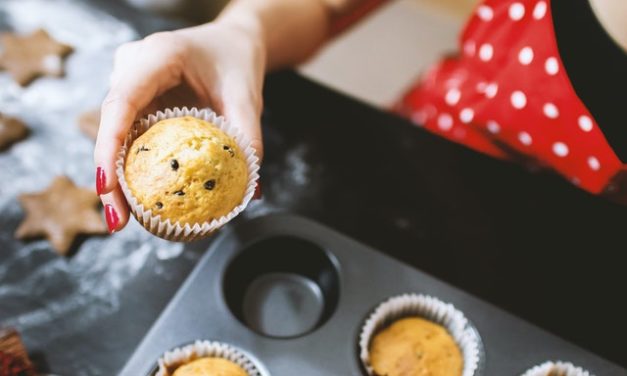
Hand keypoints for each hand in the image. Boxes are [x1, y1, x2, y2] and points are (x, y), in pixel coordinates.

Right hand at [94, 22, 265, 232]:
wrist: (231, 42)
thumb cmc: (236, 62)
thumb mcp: (247, 95)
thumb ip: (248, 137)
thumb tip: (251, 192)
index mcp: (157, 56)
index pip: (122, 102)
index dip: (109, 146)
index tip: (107, 186)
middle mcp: (132, 67)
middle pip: (110, 125)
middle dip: (109, 176)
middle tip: (117, 221)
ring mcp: (128, 83)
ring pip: (114, 134)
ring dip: (117, 177)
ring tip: (122, 219)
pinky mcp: (134, 100)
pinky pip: (127, 136)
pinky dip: (131, 167)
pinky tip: (138, 199)